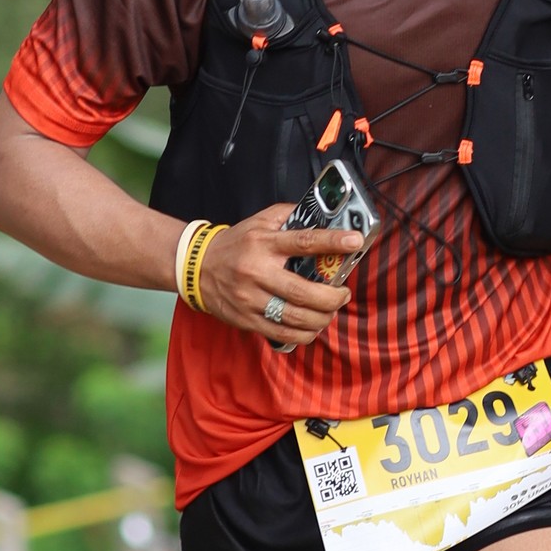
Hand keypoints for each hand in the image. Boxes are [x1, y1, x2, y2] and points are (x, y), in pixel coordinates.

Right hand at [191, 202, 367, 347]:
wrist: (196, 268)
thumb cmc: (235, 244)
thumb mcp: (259, 221)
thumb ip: (289, 216)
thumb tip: (322, 215)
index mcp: (264, 243)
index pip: (304, 242)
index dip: (332, 242)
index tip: (355, 241)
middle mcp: (258, 272)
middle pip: (303, 291)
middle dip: (332, 297)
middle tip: (343, 294)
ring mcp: (251, 299)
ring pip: (295, 317)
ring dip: (322, 318)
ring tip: (330, 311)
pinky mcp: (247, 319)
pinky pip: (282, 333)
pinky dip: (304, 334)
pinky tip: (312, 327)